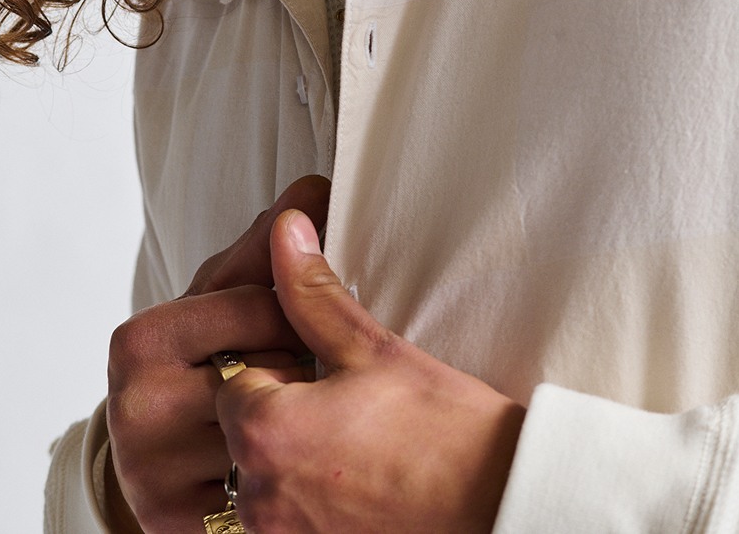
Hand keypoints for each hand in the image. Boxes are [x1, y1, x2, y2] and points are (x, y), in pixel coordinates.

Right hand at [104, 176, 330, 533]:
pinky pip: (261, 491)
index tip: (295, 323)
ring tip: (289, 412)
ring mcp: (152, 475)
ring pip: (270, 435)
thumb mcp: (222, 295)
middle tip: (289, 372)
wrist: (161, 448)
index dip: (292, 315)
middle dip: (292, 372)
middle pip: (266, 375)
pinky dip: (283, 475)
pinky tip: (281, 459)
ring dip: (294, 425)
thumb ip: (266, 245)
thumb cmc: (199, 355)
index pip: (257, 309)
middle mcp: (134, 409)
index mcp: (139, 340)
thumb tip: (314, 188)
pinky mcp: (175, 524)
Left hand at [216, 210, 525, 533]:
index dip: (283, 369)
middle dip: (287, 416)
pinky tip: (360, 486)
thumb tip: (287, 234)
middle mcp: (259, 497)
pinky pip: (288, 522)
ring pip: (264, 482)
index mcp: (265, 432)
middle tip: (350, 410)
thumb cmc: (446, 436)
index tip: (325, 373)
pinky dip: (313, 504)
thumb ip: (313, 292)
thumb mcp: (373, 350)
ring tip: (359, 448)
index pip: (236, 380)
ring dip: (297, 463)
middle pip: (245, 434)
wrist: (501, 510)